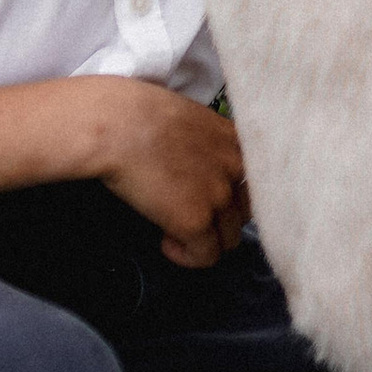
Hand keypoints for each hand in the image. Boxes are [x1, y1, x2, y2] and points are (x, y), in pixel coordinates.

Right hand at [88, 79, 248, 266]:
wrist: (118, 125)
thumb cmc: (138, 115)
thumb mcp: (189, 120)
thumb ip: (207, 145)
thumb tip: (199, 167)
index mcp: (236, 140)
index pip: (254, 181)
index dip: (230, 195)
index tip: (209, 200)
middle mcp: (236, 168)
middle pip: (244, 213)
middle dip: (219, 220)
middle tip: (188, 215)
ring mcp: (219, 195)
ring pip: (229, 239)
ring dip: (204, 240)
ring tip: (173, 228)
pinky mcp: (196, 220)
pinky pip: (205, 256)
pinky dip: (186, 256)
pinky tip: (167, 241)